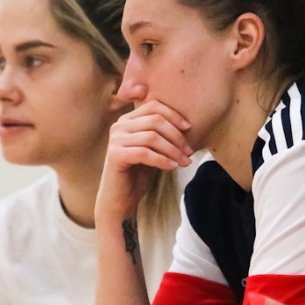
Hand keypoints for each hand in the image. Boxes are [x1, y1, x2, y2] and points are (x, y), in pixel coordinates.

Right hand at [95, 100, 192, 220]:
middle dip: (176, 136)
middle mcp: (119, 125)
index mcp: (128, 119)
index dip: (174, 115)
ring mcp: (115, 140)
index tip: (189, 128)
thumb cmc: (139, 173)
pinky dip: (162, 160)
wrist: (121, 198)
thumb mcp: (153, 148)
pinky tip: (172, 167)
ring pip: (152, 137)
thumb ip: (161, 133)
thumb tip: (187, 124)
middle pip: (155, 120)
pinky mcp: (115, 155)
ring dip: (173, 150)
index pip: (154, 106)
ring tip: (185, 162)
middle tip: (189, 151)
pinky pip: (144, 153)